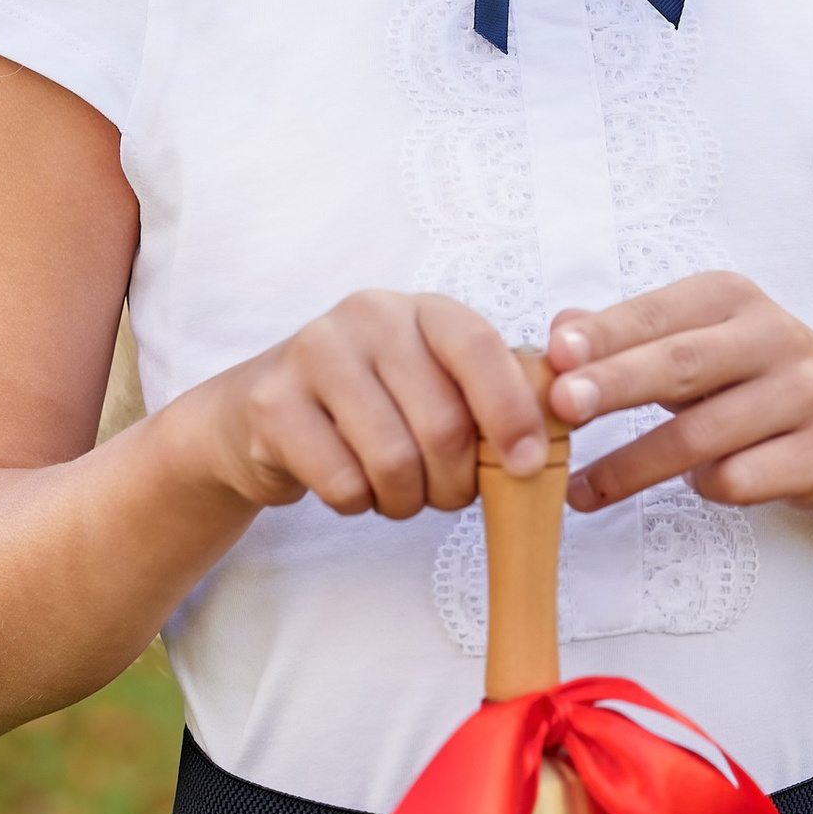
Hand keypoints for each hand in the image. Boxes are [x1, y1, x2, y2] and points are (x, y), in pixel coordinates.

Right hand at [192, 292, 546, 521]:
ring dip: (406, 500)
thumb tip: (553, 433)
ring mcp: (314, 352)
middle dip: (456, 483)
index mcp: (424, 309)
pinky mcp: (271, 403)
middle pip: (442, 424)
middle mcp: (369, 315)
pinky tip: (351, 485)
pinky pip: (343, 483)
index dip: (512, 414)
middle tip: (447, 495)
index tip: (529, 467)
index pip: (481, 350)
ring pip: (393, 460)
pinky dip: (358, 504)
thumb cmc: (372, 406)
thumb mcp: (434, 384)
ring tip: (398, 493)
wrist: (258, 414)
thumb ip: (491, 398)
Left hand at [549, 275, 812, 517]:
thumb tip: (558, 327)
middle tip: (561, 406)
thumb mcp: (697, 340)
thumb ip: (629, 336)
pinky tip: (690, 488)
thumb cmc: (751, 378)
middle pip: (682, 365)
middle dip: (616, 385)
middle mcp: (776, 338)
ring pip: (703, 437)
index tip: (555, 352)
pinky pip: (740, 481)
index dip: (606, 333)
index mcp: (734, 298)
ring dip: (632, 467)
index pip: (659, 314)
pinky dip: (702, 488)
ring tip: (580, 490)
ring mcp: (807, 396)